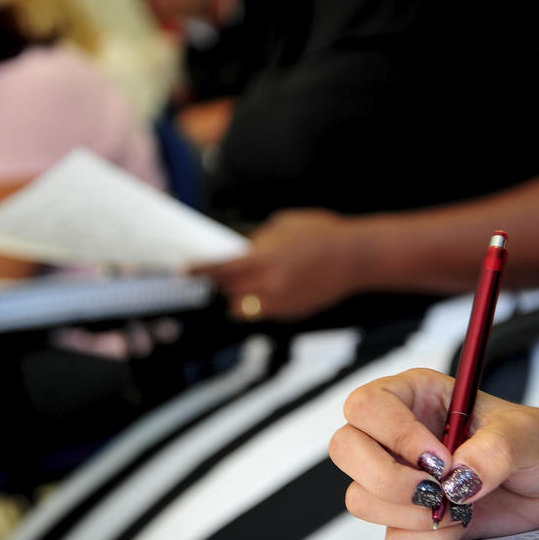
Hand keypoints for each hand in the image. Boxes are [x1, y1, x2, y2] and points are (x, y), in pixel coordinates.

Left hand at [190, 209, 361, 320]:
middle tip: (215, 275)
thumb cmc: (321, 234)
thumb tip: (240, 252)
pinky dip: (261, 300)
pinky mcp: (292, 313)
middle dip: (220, 284)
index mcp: (263, 261)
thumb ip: (257, 242)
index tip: (183, 272)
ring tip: (251, 279)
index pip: (220, 271)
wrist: (355, 257)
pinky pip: (265, 310)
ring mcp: (281, 304)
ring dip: (239, 294)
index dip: (199, 272)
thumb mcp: (282, 226)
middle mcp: (269, 287)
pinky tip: (275, 283)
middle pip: (227, 292)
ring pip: (243, 307)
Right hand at [330, 368, 538, 539]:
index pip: (367, 405)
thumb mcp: (526, 433)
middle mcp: (396, 435)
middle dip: (388, 478)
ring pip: (361, 497)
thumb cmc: (537, 443)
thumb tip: (460, 477)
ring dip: (409, 512)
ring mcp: (398, 478)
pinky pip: (391, 537)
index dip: (394, 434)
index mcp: (415, 396)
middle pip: (346, 449)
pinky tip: (457, 525)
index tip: (439, 458)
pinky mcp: (407, 518)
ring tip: (457, 507)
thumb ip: (496, 448)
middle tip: (435, 489)